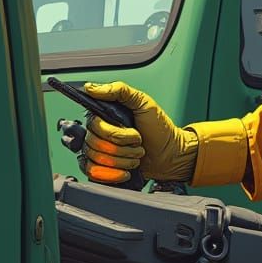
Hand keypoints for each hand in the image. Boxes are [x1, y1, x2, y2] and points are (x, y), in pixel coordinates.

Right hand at [82, 81, 197, 184]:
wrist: (171, 154)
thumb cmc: (159, 128)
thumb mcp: (144, 103)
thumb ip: (119, 91)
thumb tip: (91, 88)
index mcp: (104, 115)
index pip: (93, 124)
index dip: (113, 132)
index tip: (132, 133)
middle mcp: (98, 132)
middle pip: (94, 143)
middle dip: (123, 146)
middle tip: (139, 142)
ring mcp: (99, 151)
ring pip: (96, 159)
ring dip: (122, 160)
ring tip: (137, 155)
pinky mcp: (103, 168)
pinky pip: (93, 173)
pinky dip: (112, 174)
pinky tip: (126, 171)